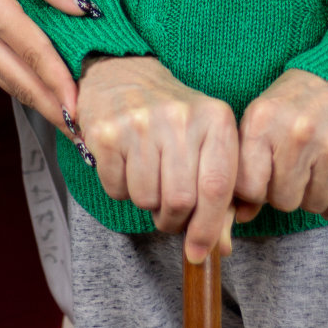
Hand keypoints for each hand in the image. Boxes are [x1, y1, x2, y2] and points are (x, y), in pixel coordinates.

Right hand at [0, 0, 82, 130]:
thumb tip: (81, 5)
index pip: (33, 52)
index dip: (59, 81)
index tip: (79, 106)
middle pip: (23, 82)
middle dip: (54, 110)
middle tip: (84, 132)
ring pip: (11, 86)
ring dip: (41, 106)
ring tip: (70, 122)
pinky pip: (0, 77)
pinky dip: (24, 91)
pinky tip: (42, 97)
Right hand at [77, 55, 238, 260]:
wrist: (123, 74)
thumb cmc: (174, 120)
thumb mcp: (206, 145)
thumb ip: (220, 198)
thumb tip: (219, 249)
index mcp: (216, 119)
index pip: (217, 188)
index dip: (208, 228)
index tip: (199, 252)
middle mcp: (180, 117)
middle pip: (181, 201)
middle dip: (173, 220)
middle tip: (168, 212)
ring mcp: (141, 122)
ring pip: (147, 199)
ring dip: (147, 204)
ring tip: (148, 179)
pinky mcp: (107, 132)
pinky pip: (117, 190)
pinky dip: (122, 190)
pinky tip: (126, 165)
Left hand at [235, 68, 327, 222]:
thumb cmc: (299, 101)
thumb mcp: (263, 116)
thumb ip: (246, 163)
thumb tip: (239, 216)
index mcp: (264, 119)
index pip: (249, 187)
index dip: (257, 188)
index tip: (266, 174)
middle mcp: (299, 131)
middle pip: (283, 200)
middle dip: (288, 189)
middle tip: (298, 164)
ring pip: (314, 206)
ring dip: (315, 193)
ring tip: (320, 162)